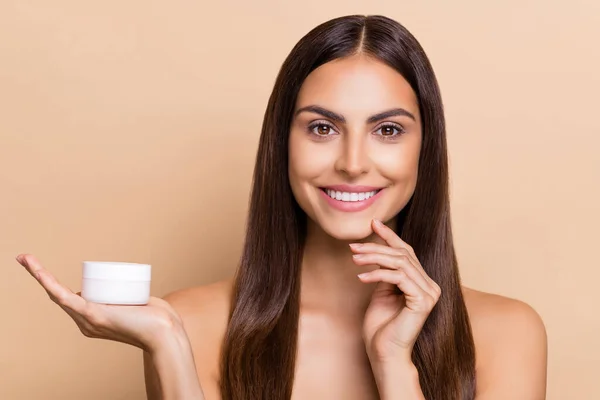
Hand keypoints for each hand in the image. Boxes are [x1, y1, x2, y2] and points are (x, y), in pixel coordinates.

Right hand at [16, 254, 183, 352]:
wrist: (165, 333)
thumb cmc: (156, 319)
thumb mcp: (136, 304)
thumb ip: (131, 298)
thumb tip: (129, 287)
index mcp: (91, 319)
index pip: (68, 298)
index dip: (52, 283)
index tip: (40, 268)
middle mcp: (84, 322)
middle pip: (57, 293)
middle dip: (38, 274)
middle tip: (24, 257)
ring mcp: (87, 320)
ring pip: (56, 293)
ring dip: (38, 274)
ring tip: (26, 258)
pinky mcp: (92, 315)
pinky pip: (65, 298)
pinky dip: (49, 284)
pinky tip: (39, 272)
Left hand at [351, 219, 440, 364]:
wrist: (384, 354)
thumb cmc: (380, 327)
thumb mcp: (381, 292)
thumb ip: (385, 273)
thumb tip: (377, 251)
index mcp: (422, 282)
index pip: (407, 252)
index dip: (390, 236)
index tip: (373, 224)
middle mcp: (430, 285)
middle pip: (402, 255)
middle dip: (375, 247)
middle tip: (353, 247)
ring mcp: (429, 293)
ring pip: (400, 263)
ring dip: (373, 258)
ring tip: (354, 260)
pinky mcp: (422, 301)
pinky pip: (399, 277)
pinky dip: (378, 274)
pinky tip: (361, 277)